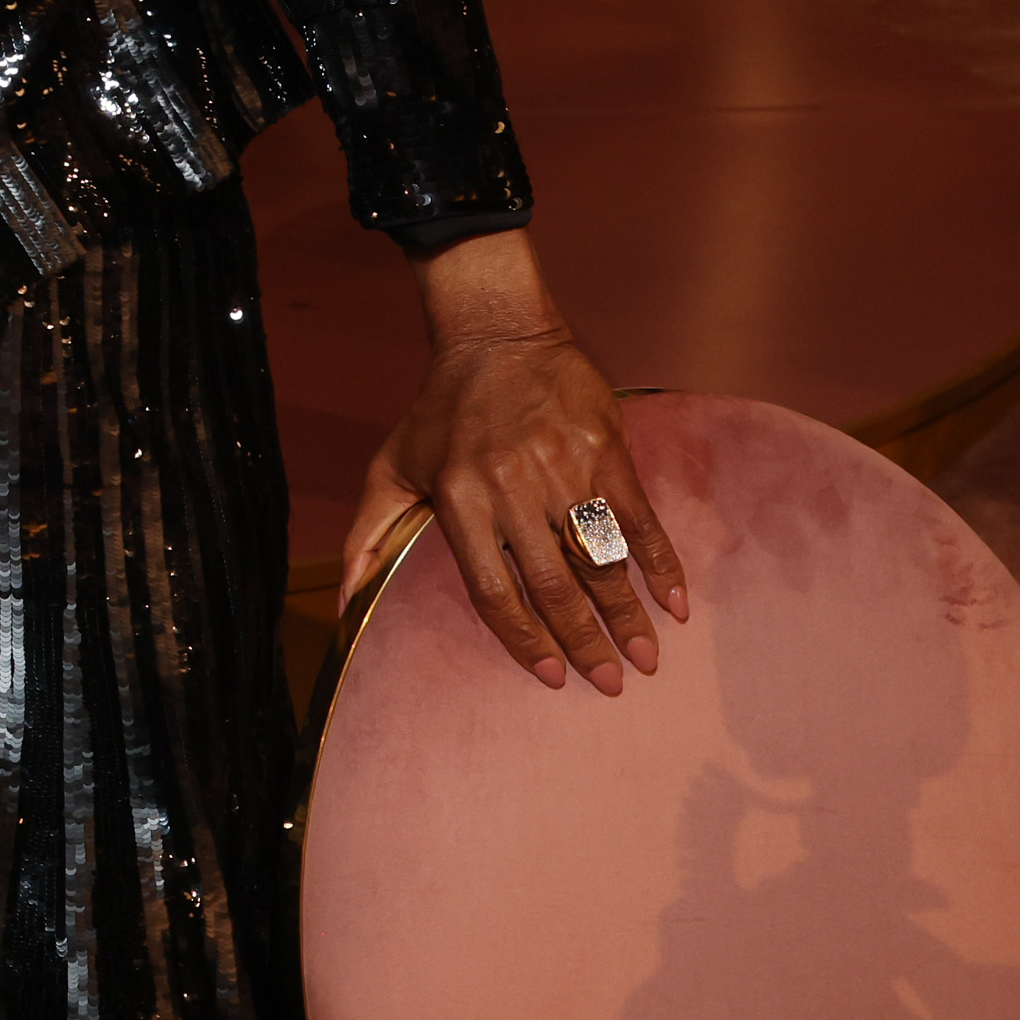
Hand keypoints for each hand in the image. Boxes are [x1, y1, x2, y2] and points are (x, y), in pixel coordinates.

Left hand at [341, 229, 688, 695]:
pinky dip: (663, 564)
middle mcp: (512, 489)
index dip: (525, 638)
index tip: (552, 676)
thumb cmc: (440, 410)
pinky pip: (640, 519)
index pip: (494, 590)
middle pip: (556, 585)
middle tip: (610, 686)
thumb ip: (367, 537)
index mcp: (459, 500)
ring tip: (646, 659)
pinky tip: (678, 604)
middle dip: (587, 643)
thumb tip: (341, 606)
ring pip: (602, 560)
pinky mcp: (605, 451)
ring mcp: (564, 469)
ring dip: (629, 615)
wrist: (497, 333)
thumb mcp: (389, 468)